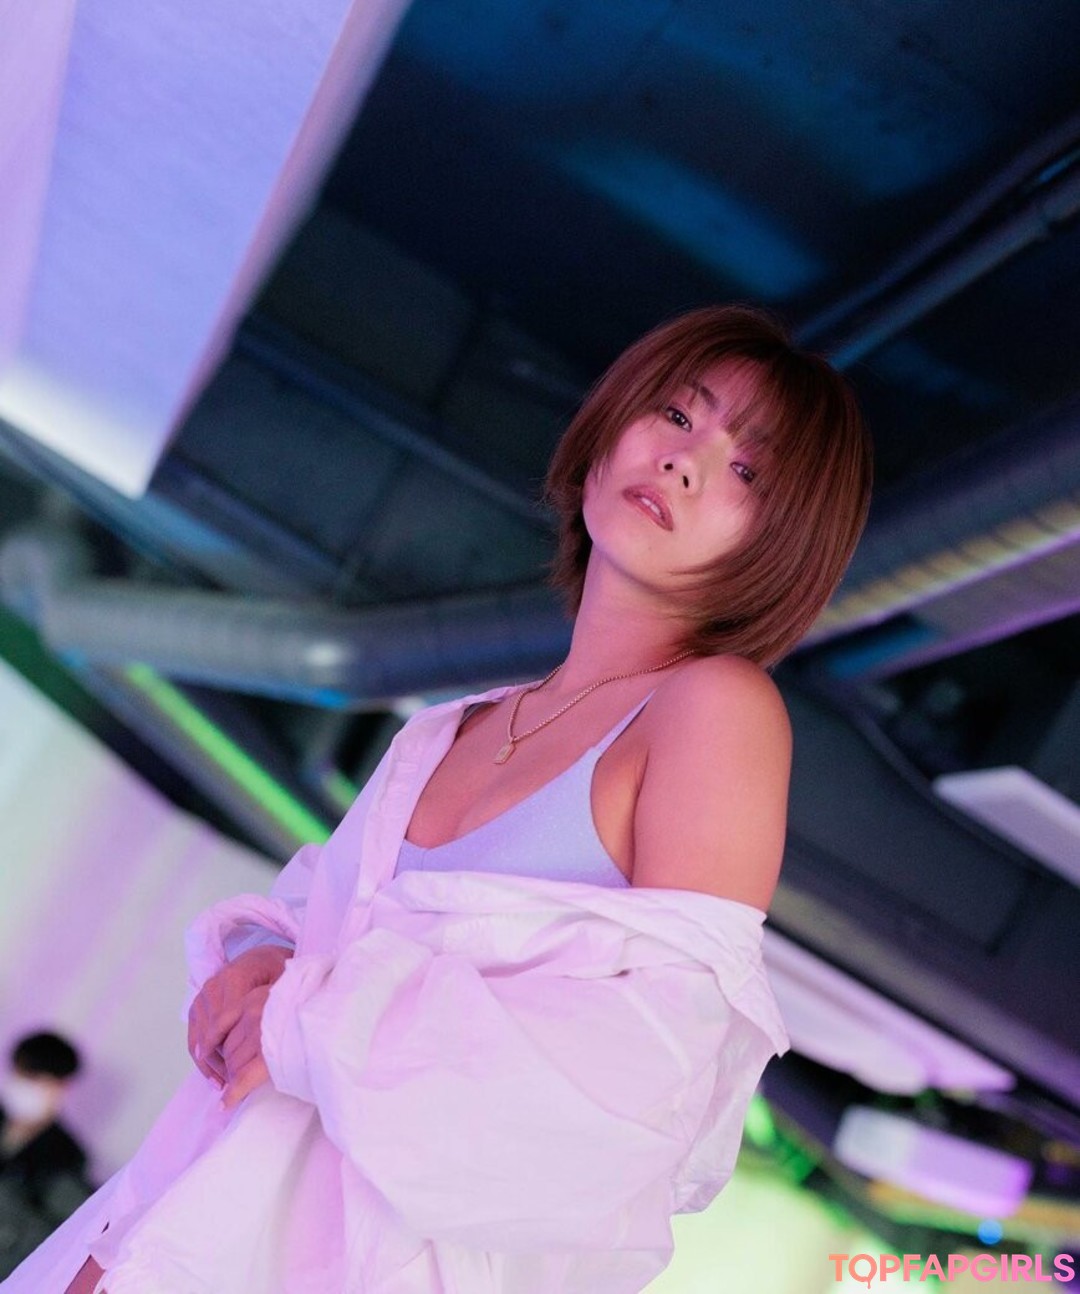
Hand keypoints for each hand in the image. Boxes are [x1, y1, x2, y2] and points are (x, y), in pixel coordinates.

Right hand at [188, 944, 291, 1092]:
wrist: (263, 956)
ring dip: (209, 1063)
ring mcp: (203, 994)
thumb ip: (273, 1003)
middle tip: (232, 1086)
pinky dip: (202, 1056)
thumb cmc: (277, 971)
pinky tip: (213, 1074)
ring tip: (223, 1085)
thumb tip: (269, 1031)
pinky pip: (194, 1034)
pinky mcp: (199, 1003)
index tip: (239, 1075)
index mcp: (235, 978)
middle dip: (220, 1062)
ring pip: (199, 1037)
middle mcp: (213, 986)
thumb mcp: (283, 982)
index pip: (225, 1023)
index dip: (231, 1052)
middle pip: (210, 1033)